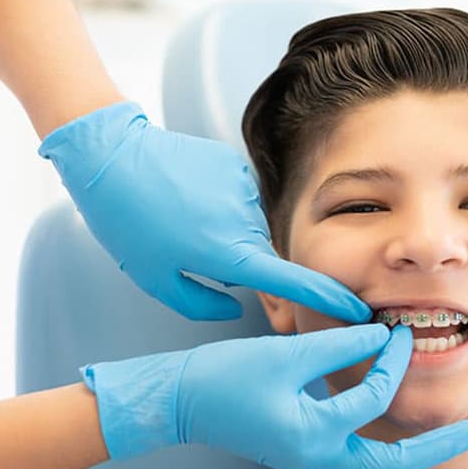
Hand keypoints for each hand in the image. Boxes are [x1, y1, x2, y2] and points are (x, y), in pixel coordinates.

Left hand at [39, 101, 369, 322]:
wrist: (110, 157)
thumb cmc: (127, 224)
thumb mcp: (156, 280)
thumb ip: (203, 304)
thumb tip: (234, 305)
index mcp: (230, 254)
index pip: (294, 282)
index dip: (327, 299)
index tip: (357, 311)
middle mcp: (246, 220)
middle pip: (260, 253)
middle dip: (234, 260)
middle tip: (185, 249)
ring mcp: (242, 188)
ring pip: (245, 225)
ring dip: (221, 230)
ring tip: (176, 219)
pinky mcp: (233, 165)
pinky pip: (234, 197)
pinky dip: (215, 205)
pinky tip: (182, 197)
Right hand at [82, 324, 467, 468]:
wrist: (181, 401)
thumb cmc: (227, 376)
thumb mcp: (288, 353)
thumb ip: (340, 345)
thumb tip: (383, 335)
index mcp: (314, 434)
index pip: (373, 398)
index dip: (392, 361)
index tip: (401, 333)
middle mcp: (317, 458)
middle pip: (390, 467)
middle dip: (436, 453)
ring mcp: (310, 463)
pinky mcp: (303, 457)